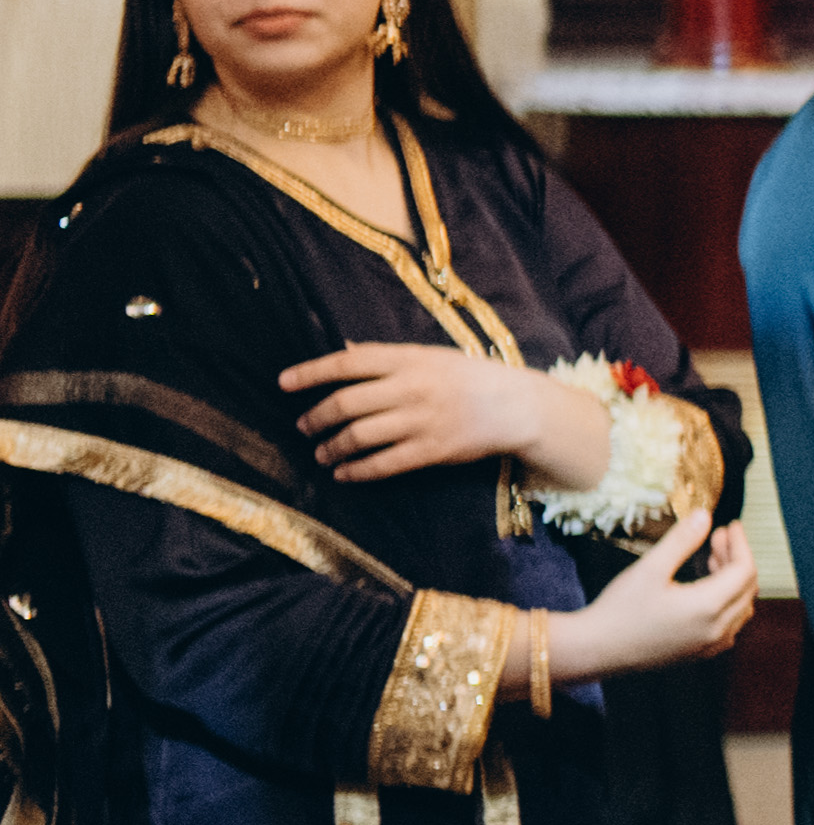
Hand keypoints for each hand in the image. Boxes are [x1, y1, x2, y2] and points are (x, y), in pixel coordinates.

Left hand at [284, 344, 608, 488]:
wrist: (520, 406)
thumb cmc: (472, 377)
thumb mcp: (433, 356)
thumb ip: (388, 356)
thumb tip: (344, 351)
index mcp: (412, 359)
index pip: (349, 363)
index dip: (311, 372)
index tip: (283, 382)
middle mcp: (413, 388)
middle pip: (346, 403)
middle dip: (316, 416)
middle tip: (304, 425)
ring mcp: (423, 420)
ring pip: (360, 435)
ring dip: (332, 446)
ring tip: (321, 452)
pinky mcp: (433, 450)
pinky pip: (384, 464)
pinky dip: (357, 470)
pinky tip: (343, 473)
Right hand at [556, 517, 757, 683]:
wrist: (594, 650)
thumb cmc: (619, 610)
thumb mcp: (650, 568)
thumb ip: (682, 541)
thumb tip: (705, 516)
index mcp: (708, 607)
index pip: (745, 570)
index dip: (741, 544)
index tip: (729, 525)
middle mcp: (716, 630)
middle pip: (747, 588)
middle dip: (737, 558)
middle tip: (717, 537)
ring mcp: (708, 645)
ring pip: (741, 607)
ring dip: (733, 580)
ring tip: (711, 558)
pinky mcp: (698, 653)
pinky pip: (729, 625)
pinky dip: (727, 603)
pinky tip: (707, 589)